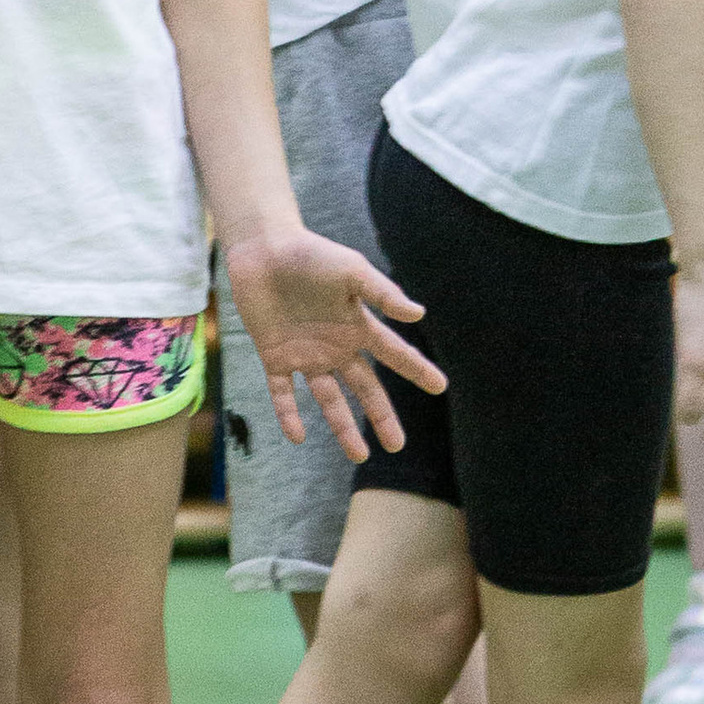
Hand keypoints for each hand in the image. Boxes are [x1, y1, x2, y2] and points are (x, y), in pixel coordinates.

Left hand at [223, 227, 443, 461]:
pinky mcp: (274, 356)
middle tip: (396, 446)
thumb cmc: (310, 253)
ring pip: (328, 398)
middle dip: (381, 416)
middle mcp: (335, 346)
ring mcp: (305, 354)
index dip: (417, 370)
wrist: (263, 248)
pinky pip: (283, 393)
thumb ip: (382, 293)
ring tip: (358, 455)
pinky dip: (289, 414)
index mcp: (357, 325)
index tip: (441, 387)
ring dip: (342, 426)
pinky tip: (298, 436)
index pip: (394, 354)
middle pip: (364, 388)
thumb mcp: (351, 271)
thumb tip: (418, 315)